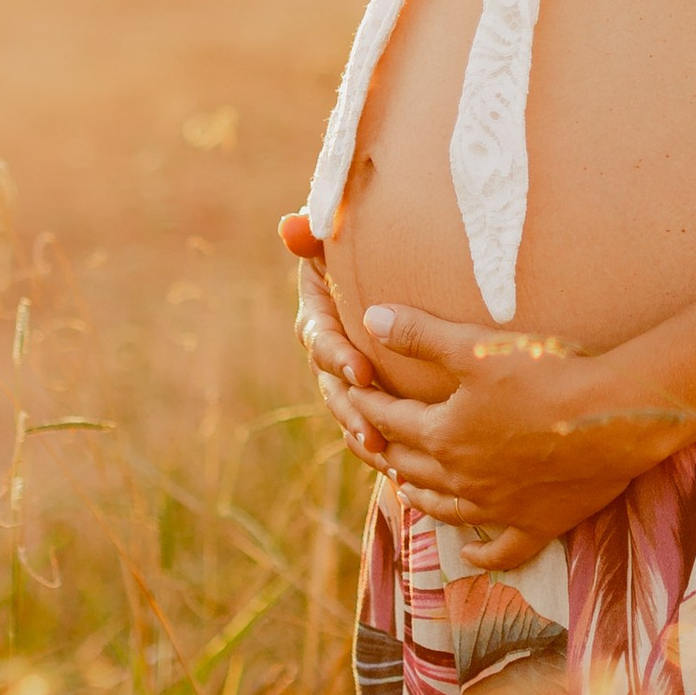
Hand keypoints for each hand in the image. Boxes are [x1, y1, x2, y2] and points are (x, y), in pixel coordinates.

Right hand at [278, 211, 388, 466]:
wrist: (406, 260)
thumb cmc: (371, 238)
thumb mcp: (343, 231)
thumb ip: (318, 231)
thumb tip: (289, 226)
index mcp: (319, 312)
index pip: (319, 339)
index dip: (337, 357)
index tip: (362, 371)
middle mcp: (328, 346)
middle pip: (330, 386)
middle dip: (350, 411)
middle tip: (374, 431)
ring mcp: (347, 373)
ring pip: (348, 411)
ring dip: (363, 435)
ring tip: (387, 458)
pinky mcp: (372, 390)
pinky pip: (369, 424)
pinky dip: (381, 445)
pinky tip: (402, 469)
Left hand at [356, 301, 695, 556]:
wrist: (613, 416)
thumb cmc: (546, 373)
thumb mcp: (477, 345)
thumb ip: (421, 334)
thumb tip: (370, 320)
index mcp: (444, 434)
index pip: (388, 420)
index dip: (364, 404)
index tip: (347, 392)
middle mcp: (464, 478)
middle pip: (408, 465)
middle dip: (380, 448)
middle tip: (363, 439)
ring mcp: (500, 506)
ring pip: (444, 507)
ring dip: (418, 495)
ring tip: (403, 485)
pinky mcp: (538, 523)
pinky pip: (502, 549)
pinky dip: (481, 553)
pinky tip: (470, 554)